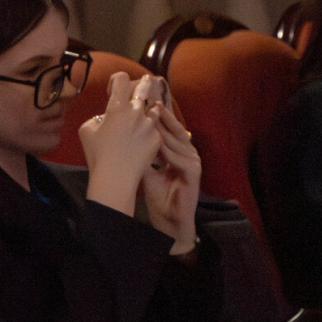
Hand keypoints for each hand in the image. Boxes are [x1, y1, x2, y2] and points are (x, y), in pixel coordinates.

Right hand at [79, 72, 163, 216]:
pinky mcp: (157, 138)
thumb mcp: (86, 132)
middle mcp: (136, 112)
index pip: (121, 79)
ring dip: (152, 107)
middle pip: (144, 87)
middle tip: (147, 80)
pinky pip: (156, 129)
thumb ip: (96, 119)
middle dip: (145, 82)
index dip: (117, 80)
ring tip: (152, 108)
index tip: (114, 89)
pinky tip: (145, 139)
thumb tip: (104, 118)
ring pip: (155, 108)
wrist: (116, 177)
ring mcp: (149, 125)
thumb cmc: (97, 155)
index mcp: (117, 108)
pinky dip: (151, 131)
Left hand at [140, 100, 201, 253]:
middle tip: (151, 102)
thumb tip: (126, 139)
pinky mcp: (194, 174)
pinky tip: (161, 146)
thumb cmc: (159, 195)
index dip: (158, 117)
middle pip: (176, 130)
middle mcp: (187, 153)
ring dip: (166, 130)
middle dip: (164, 116)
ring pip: (179, 142)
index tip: (145, 103)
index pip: (168, 130)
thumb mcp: (147, 170)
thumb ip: (142, 154)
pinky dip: (171, 153)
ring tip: (154, 117)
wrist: (169, 219)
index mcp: (177, 151)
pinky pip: (183, 160)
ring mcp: (193, 162)